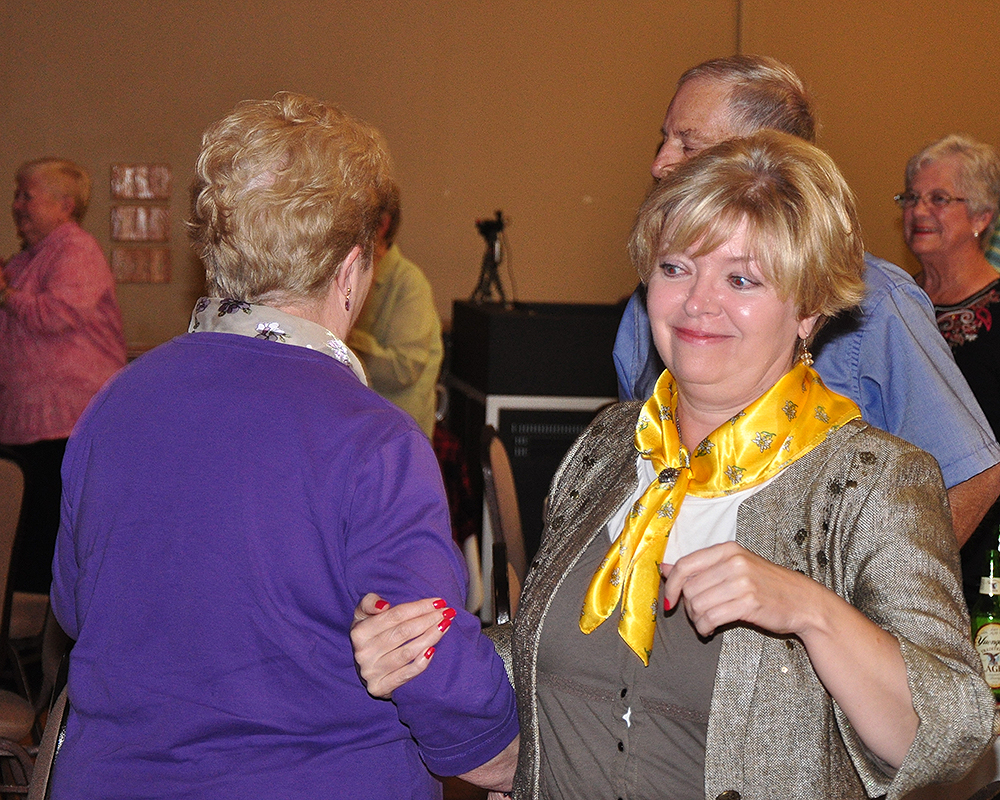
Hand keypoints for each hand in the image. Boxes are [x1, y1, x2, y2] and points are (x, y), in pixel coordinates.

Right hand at [350, 593, 454, 697]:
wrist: (363, 666)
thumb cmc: (369, 633)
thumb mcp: (363, 614)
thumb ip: (369, 602)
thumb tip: (383, 606)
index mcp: (359, 632)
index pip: (395, 615)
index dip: (419, 607)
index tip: (439, 602)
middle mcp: (363, 653)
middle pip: (404, 632)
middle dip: (429, 620)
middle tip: (448, 612)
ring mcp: (371, 672)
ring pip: (408, 652)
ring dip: (431, 637)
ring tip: (445, 626)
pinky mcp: (379, 688)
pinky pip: (406, 675)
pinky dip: (421, 663)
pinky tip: (433, 650)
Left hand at [661, 542, 817, 637]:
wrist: (803, 601)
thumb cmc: (766, 585)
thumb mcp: (734, 568)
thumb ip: (700, 568)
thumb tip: (663, 568)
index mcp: (727, 550)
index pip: (685, 565)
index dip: (671, 585)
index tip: (669, 601)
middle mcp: (733, 562)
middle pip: (689, 588)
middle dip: (687, 607)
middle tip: (697, 615)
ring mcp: (742, 582)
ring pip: (698, 604)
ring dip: (696, 620)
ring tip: (705, 623)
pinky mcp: (748, 603)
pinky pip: (711, 617)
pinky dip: (705, 627)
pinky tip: (710, 630)